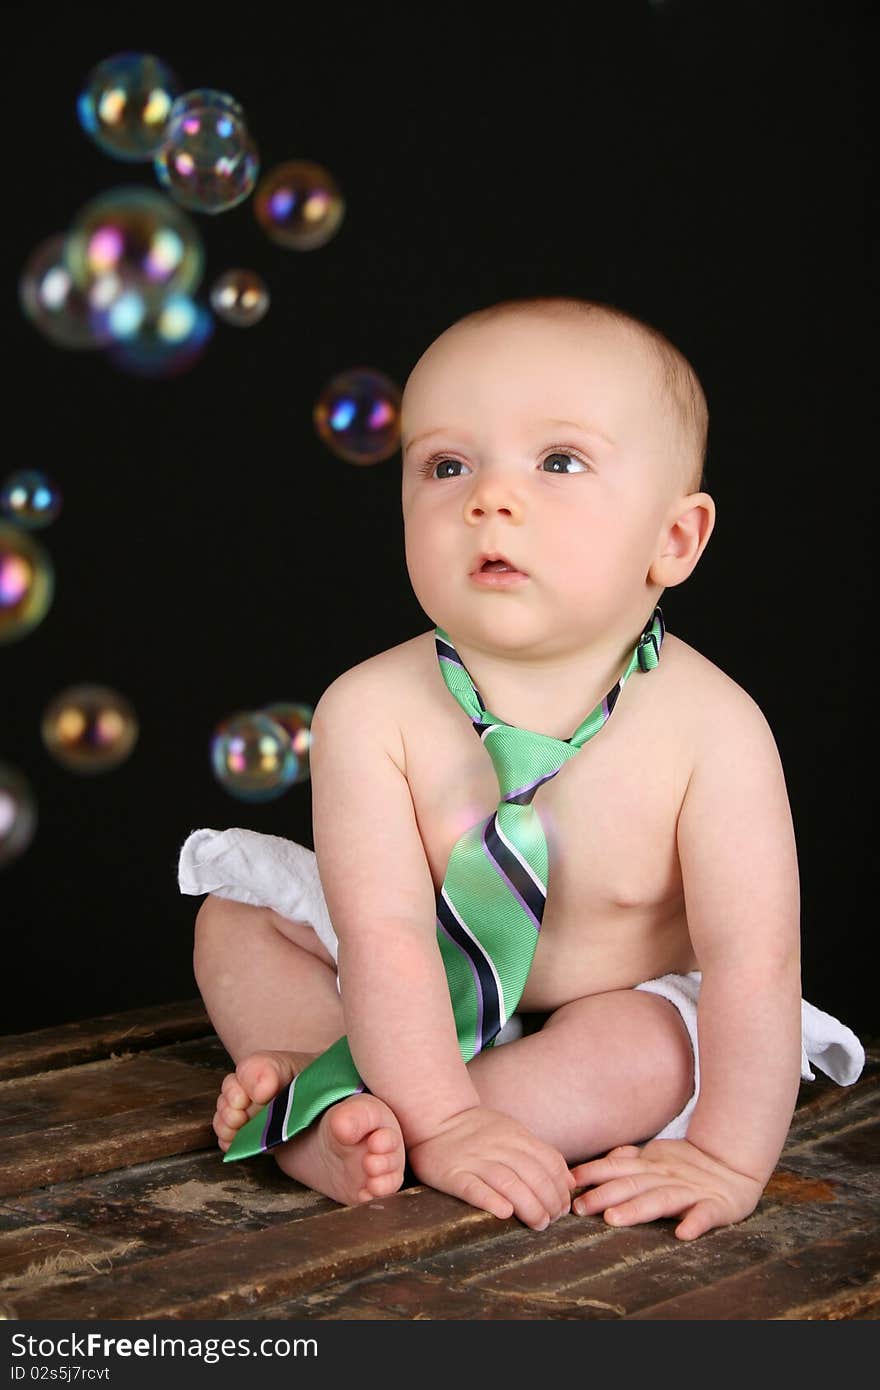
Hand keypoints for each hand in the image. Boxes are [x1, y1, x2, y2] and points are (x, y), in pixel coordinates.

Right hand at [407, 1104, 575, 1231]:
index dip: (561, 1188)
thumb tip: (569, 1182)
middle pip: (533, 1175)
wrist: (437, 1116)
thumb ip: (538, 1153)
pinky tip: (504, 1213)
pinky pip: (474, 1188)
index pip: (549, 1162)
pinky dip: (491, 1201)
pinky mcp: (453, 1174)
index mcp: (516, 1135)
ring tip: (538, 1223)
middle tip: (551, 1221)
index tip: (563, 1207)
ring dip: (529, 1206)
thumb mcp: (512, 1131)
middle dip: (549, 1201)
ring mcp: (475, 1159)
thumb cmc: (478, 1131)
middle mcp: (498, 1146)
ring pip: (509, 1183)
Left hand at [570, 1137, 764, 1240]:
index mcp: (650, 1165)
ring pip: (660, 1199)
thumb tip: (600, 1161)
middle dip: (604, 1195)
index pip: (616, 1167)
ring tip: (615, 1219)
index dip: (593, 1173)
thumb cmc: (687, 1166)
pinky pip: (705, 1215)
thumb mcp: (656, 1156)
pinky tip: (683, 1234)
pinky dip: (695, 1223)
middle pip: (631, 1184)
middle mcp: (666, 1176)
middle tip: (580, 1208)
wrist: (734, 1166)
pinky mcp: (715, 1206)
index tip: (570, 1182)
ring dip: (637, 1209)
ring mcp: (690, 1191)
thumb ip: (629, 1159)